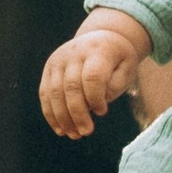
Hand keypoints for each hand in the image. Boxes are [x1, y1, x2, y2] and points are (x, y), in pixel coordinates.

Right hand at [40, 10, 151, 137]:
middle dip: (78, 114)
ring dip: (63, 118)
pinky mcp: (49, 67)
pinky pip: (45, 93)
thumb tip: (94, 108)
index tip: (102, 112)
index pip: (92, 77)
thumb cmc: (118, 59)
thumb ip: (114, 86)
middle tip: (86, 132)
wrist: (101, 37)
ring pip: (54, 92)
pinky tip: (60, 129)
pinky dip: (51, 113)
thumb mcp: (127, 68)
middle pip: (71, 87)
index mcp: (98, 50)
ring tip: (74, 135)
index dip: (95, 98)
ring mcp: (58, 59)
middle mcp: (74, 52)